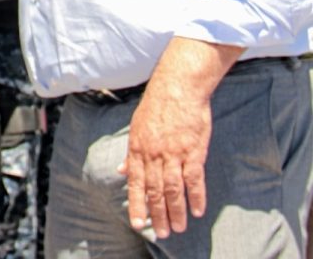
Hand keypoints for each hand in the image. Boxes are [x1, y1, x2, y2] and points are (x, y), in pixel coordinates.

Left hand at [118, 85, 211, 238]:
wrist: (177, 88)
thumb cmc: (156, 107)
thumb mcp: (136, 127)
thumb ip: (131, 153)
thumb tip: (122, 171)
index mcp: (137, 149)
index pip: (135, 183)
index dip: (136, 205)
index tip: (137, 224)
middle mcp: (153, 154)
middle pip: (154, 191)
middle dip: (157, 214)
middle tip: (161, 233)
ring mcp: (174, 154)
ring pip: (173, 189)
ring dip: (176, 211)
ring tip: (178, 228)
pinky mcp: (193, 151)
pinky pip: (194, 179)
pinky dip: (196, 197)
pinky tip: (197, 211)